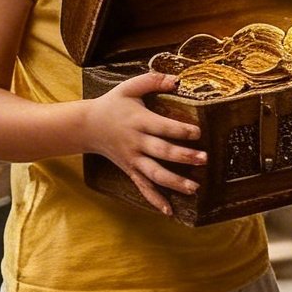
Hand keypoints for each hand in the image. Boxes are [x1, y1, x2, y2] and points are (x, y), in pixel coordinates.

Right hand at [85, 74, 205, 215]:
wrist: (86, 126)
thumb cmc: (113, 104)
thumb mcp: (129, 87)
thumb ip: (153, 80)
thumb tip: (178, 79)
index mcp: (139, 121)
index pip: (163, 127)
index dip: (180, 130)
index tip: (198, 132)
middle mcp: (137, 142)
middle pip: (162, 152)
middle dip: (183, 156)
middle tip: (205, 159)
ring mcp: (133, 159)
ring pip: (154, 174)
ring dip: (174, 182)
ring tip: (194, 188)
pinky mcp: (129, 169)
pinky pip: (143, 186)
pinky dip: (155, 199)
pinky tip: (169, 211)